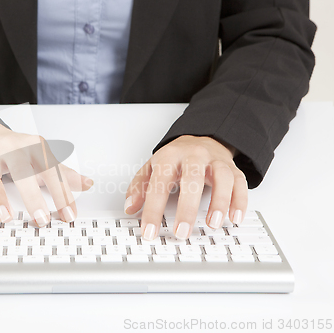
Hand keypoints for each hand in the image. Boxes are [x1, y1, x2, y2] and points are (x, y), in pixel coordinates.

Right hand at [0, 122, 92, 225]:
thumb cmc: (18, 149)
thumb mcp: (43, 158)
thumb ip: (64, 173)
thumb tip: (88, 184)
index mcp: (32, 148)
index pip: (51, 171)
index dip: (62, 194)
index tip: (69, 215)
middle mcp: (10, 150)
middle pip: (22, 171)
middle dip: (33, 196)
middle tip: (42, 219)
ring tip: (6, 216)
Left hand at [124, 135, 247, 239]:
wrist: (201, 137)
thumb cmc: (175, 158)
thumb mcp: (152, 167)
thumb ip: (139, 187)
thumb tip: (130, 207)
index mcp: (169, 156)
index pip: (158, 184)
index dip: (153, 210)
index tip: (150, 231)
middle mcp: (194, 156)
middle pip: (192, 179)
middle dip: (187, 208)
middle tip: (181, 232)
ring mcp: (215, 161)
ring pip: (222, 177)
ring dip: (219, 202)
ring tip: (213, 224)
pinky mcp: (232, 168)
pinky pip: (240, 183)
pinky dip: (240, 201)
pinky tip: (235, 218)